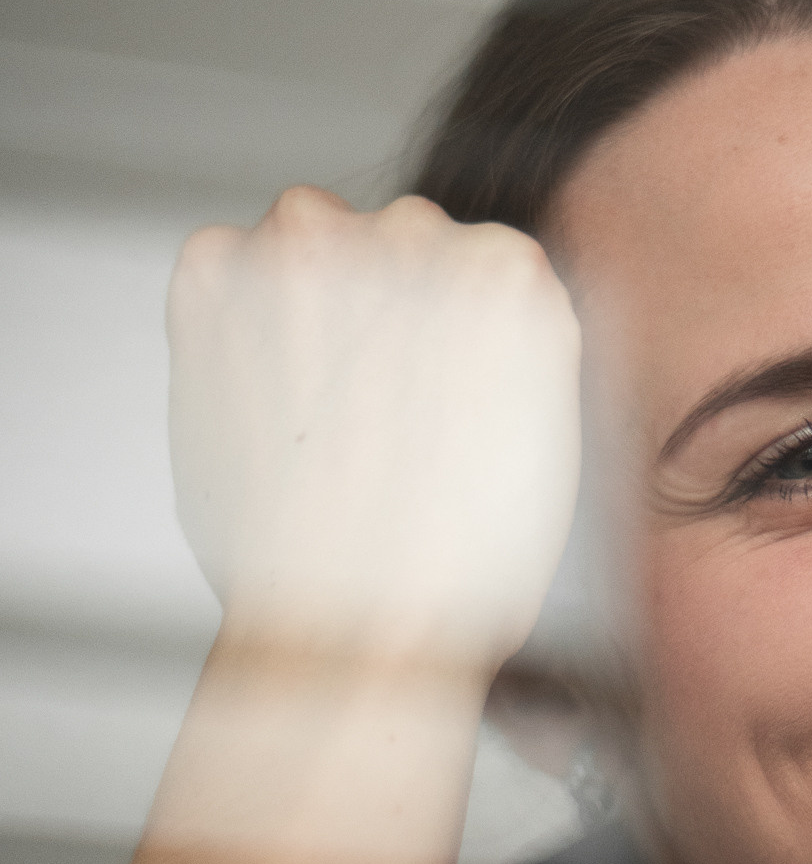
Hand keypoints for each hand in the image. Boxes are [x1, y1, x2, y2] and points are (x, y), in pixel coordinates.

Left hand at [169, 189, 581, 674]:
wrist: (356, 630)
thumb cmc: (464, 566)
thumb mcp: (544, 433)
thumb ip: (505, 342)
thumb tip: (459, 319)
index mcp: (513, 272)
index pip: (482, 265)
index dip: (458, 339)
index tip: (441, 389)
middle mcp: (413, 234)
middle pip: (398, 246)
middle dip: (387, 315)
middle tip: (381, 418)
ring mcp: (308, 246)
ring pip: (310, 250)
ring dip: (312, 311)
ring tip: (320, 419)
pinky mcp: (216, 272)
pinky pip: (226, 271)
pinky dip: (236, 325)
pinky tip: (266, 406)